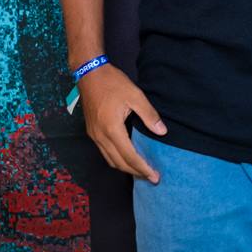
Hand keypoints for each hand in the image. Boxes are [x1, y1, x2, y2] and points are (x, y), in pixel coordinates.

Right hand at [77, 65, 167, 182]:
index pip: (129, 157)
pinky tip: (126, 158)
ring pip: (110, 160)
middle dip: (135, 172)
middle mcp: (100, 136)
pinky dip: (116, 160)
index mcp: (112, 129)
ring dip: (125, 168)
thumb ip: (149, 115)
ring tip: (141, 171)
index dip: (143, 168)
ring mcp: (94, 135)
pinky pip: (104, 152)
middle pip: (119, 163)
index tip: (155, 176)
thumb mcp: (135, 95)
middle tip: (151, 178)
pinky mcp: (92, 132)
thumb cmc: (113, 83)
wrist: (89, 74)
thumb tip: (162, 132)